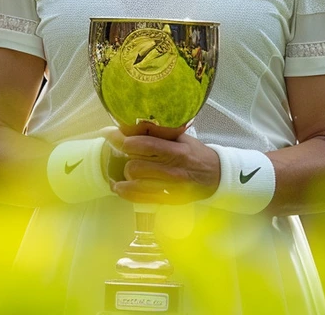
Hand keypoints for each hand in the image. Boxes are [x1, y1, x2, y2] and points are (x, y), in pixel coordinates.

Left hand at [104, 128, 220, 204]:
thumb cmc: (195, 153)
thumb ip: (158, 132)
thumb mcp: (181, 137)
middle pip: (135, 166)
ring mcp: (170, 188)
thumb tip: (131, 125)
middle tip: (121, 153)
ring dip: (123, 178)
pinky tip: (120, 187)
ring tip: (118, 174)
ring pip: (135, 184)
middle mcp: (173, 170)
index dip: (122, 139)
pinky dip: (126, 193)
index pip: (145, 145)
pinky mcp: (168, 200)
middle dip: (124, 158)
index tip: (108, 134)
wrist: (216, 175)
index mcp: (177, 151)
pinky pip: (141, 199)